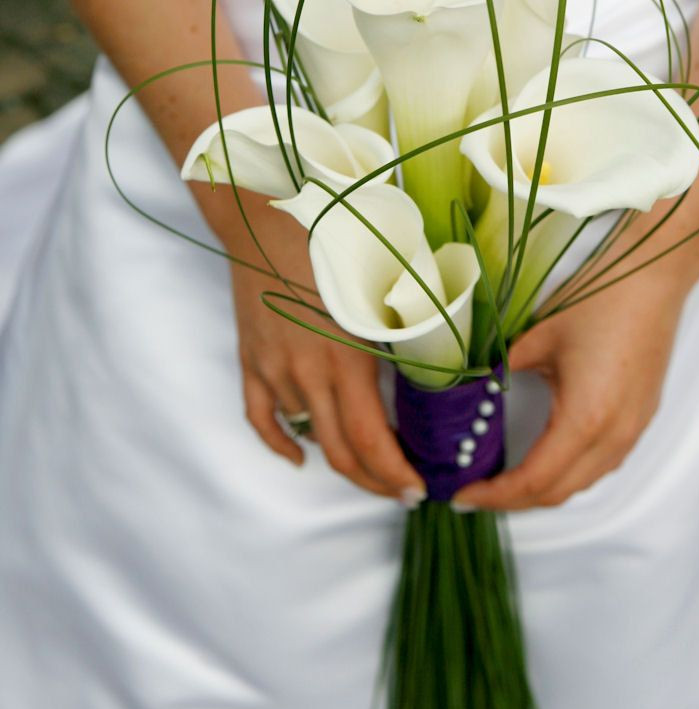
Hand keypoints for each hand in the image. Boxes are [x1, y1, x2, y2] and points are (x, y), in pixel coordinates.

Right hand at [204, 187, 425, 503]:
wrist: (266, 215)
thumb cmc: (336, 239)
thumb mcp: (381, 285)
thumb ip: (405, 330)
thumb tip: (438, 362)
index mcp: (347, 356)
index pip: (372, 441)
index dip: (396, 476)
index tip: (420, 489)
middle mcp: (307, 373)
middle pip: (341, 453)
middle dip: (376, 482)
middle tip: (404, 492)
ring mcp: (274, 371)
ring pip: (309, 436)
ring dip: (341, 457)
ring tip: (371, 465)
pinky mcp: (250, 361)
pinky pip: (261, 419)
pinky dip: (282, 444)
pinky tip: (302, 456)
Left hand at [451, 266, 690, 511]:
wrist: (652, 278)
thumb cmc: (599, 300)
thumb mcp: (537, 337)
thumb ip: (502, 372)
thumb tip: (473, 394)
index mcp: (586, 419)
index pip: (533, 481)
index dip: (495, 496)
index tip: (462, 494)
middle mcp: (615, 435)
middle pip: (558, 493)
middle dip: (512, 501)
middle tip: (474, 493)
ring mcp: (633, 430)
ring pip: (582, 482)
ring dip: (542, 490)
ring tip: (503, 482)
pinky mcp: (640, 418)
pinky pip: (601, 464)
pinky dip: (567, 473)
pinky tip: (543, 460)